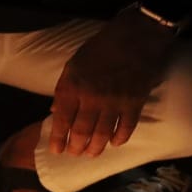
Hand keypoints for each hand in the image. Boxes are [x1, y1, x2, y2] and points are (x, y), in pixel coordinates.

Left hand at [49, 11, 176, 156]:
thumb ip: (64, 89)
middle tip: (74, 154)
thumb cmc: (101, 48)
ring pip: (103, 134)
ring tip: (91, 153)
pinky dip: (120, 139)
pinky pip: (126, 128)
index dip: (58, 138)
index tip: (56, 151)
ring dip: (96, 147)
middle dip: (76, 147)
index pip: (62, 120)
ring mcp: (114, 102)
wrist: (136, 36)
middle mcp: (92, 98)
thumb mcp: (73, 65)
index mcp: (73, 87)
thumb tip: (55, 112)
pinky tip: (115, 143)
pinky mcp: (135, 103)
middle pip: (81, 131)